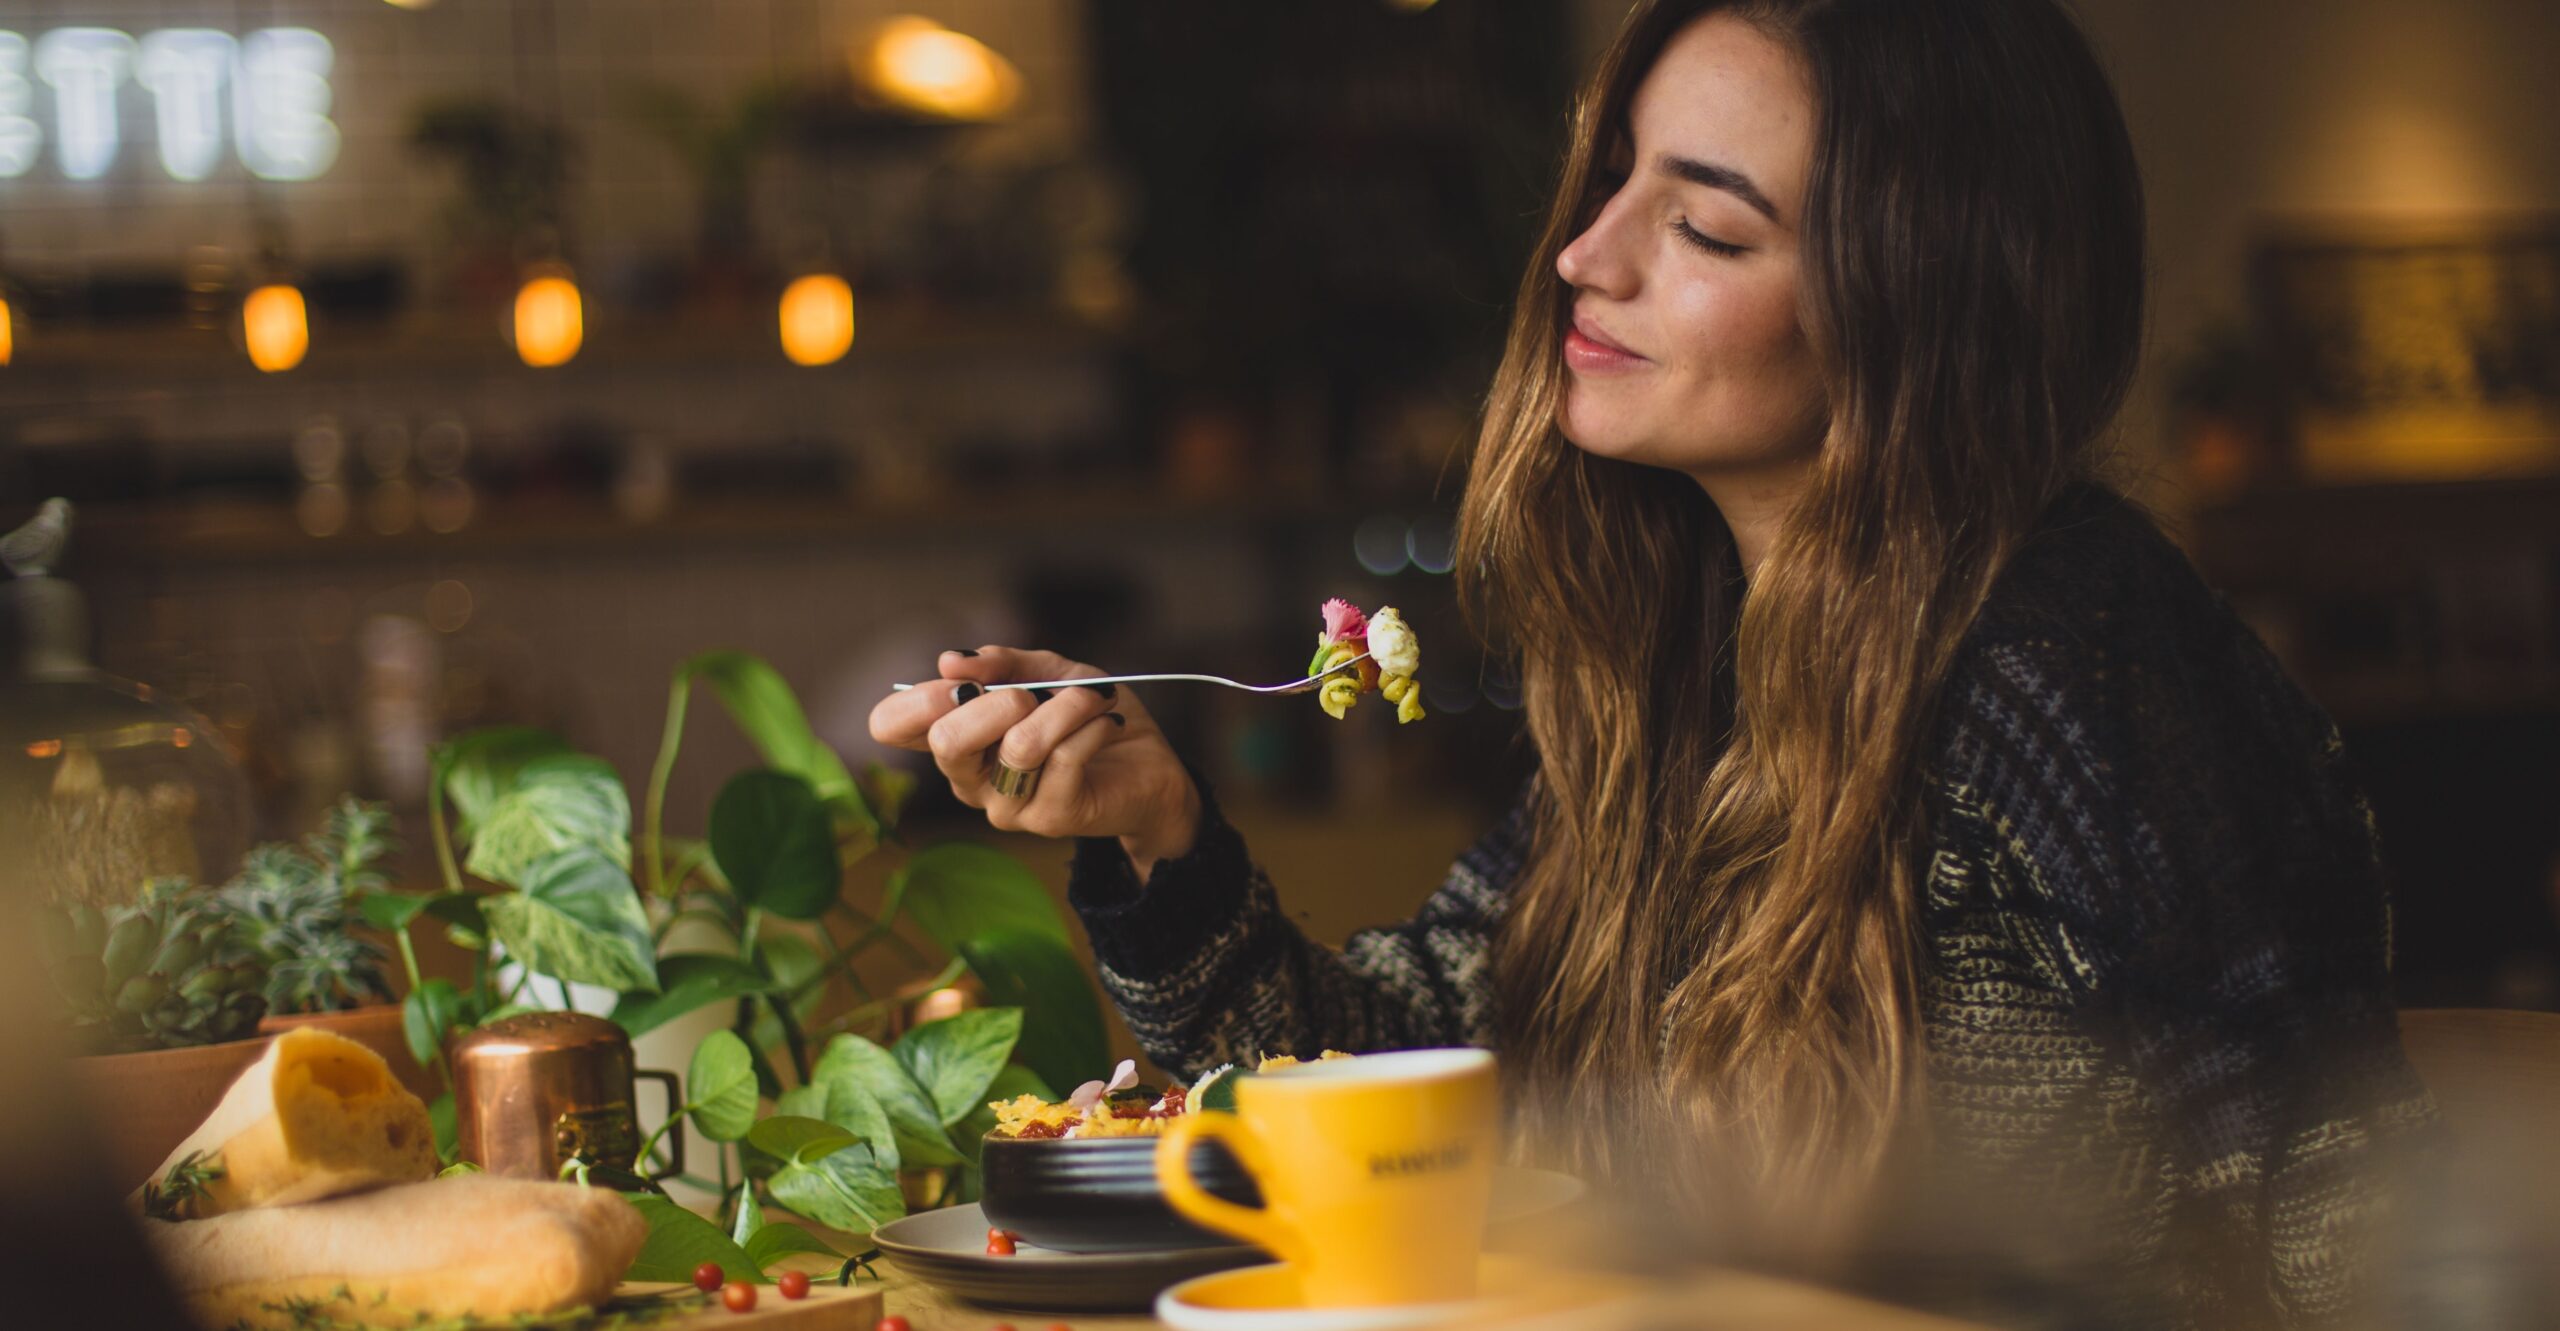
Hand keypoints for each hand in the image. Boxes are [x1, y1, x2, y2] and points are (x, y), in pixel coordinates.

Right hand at [867, 647, 1200, 873]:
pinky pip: (1065, 757)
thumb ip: (1002, 662)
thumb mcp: (1047, 672)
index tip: (961, 679)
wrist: (1149, 766)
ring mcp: (1006, 806)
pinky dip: (1092, 724)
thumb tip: (950, 661)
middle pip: (946, 741)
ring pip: (1019, 745)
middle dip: (995, 701)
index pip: (891, 726)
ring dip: (1065, 707)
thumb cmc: (1087, 717)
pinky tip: (1107, 722)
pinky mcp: (1049, 818)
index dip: (917, 698)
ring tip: (1093, 697)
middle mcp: (969, 779)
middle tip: (1032, 692)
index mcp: (956, 739)